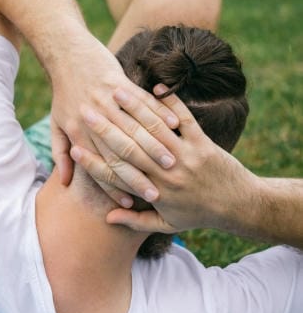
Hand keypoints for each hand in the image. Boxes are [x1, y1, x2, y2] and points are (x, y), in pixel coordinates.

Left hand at [50, 36, 179, 205]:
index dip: (113, 187)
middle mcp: (93, 119)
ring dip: (155, 148)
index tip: (128, 203)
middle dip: (139, 175)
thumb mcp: (57, 125)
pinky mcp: (120, 84)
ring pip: (135, 130)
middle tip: (158, 193)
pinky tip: (175, 127)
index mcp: (78, 133)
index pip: (99, 166)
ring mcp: (107, 101)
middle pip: (120, 153)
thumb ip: (59, 153)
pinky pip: (144, 102)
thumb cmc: (63, 94)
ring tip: (172, 165)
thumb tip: (62, 181)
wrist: (68, 55)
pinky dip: (160, 114)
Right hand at [71, 86, 257, 233]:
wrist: (238, 205)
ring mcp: (186, 156)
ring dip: (132, 109)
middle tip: (85, 112)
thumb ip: (136, 222)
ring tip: (112, 93)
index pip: (116, 176)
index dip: (93, 163)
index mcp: (155, 193)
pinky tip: (155, 88)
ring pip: (153, 130)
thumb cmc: (199, 214)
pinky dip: (170, 102)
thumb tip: (109, 218)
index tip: (74, 149)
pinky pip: (184, 118)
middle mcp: (167, 174)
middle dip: (104, 129)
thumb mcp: (167, 224)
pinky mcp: (203, 143)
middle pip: (128, 148)